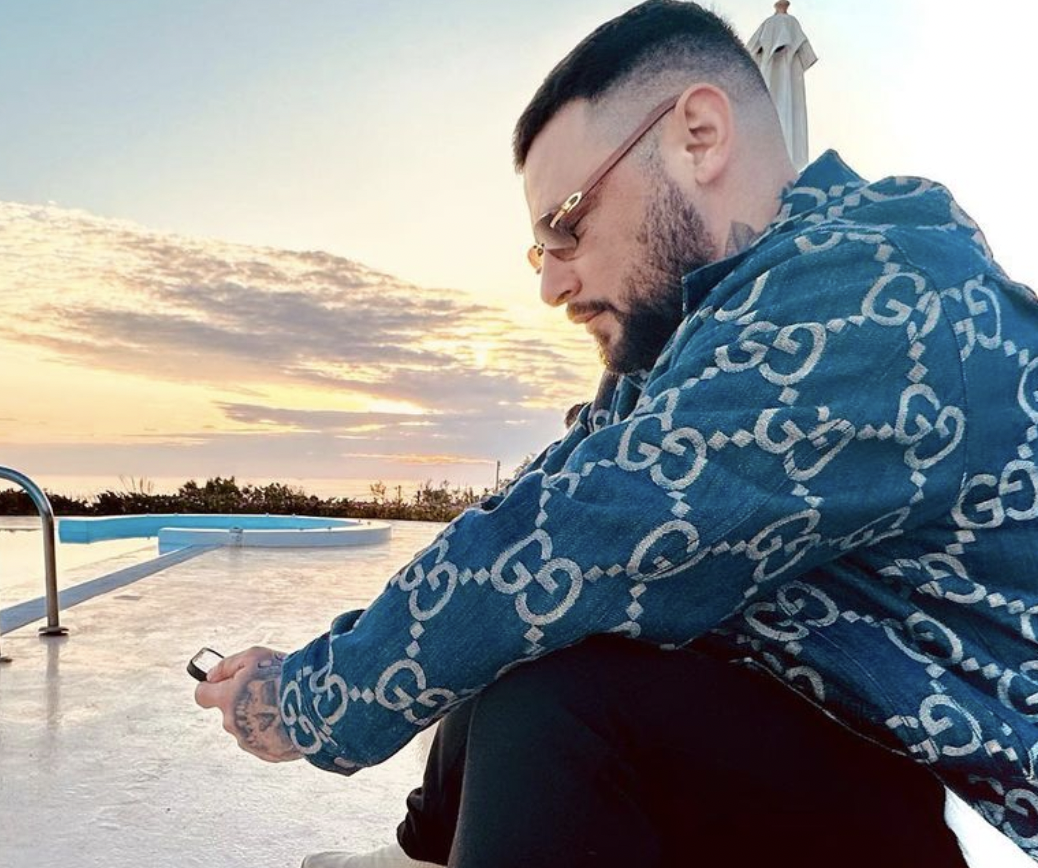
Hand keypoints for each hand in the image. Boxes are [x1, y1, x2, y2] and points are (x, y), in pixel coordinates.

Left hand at [194, 645, 302, 762]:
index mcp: (226, 700)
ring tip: (284, 704)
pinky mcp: (269, 754)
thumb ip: (226, 666)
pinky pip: (266, 739)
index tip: (219, 682)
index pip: (201, 695)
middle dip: (243, 701)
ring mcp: (250, 742)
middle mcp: (233, 724)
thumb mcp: (254, 657)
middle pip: (229, 711)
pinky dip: (274, 730)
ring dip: (261, 716)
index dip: (209, 687)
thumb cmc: (283, 677)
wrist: (315, 705)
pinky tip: (291, 719)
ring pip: (248, 726)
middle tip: (267, 689)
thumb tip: (210, 676)